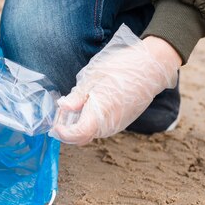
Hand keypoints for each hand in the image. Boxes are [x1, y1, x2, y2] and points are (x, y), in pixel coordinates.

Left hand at [49, 25, 180, 144]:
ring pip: (91, 133)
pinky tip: (87, 105)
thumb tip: (63, 107)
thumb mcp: (93, 77)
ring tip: (73, 104)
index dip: (63, 133)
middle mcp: (110, 124)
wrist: (151, 68)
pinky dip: (89, 122)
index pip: (78, 135)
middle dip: (67, 128)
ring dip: (77, 125)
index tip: (54, 126)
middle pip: (82, 137)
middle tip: (61, 110)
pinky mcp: (122, 121)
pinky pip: (100, 128)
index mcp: (101, 113)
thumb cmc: (121, 69)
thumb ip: (77, 97)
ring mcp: (117, 124)